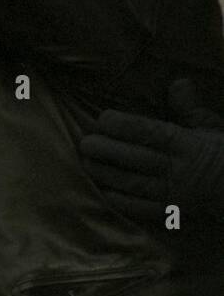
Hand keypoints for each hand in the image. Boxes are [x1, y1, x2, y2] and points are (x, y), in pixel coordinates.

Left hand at [79, 79, 223, 228]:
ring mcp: (175, 193)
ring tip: (86, 164)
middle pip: (139, 158)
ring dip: (109, 175)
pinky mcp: (171, 212)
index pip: (153, 132)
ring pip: (136, 184)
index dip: (126, 126)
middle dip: (109, 151)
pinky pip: (144, 209)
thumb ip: (189, 109)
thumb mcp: (210, 128)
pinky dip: (123, 202)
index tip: (104, 118)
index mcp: (188, 144)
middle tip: (86, 142)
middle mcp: (180, 169)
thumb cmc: (221, 154)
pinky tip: (103, 192)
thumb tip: (179, 82)